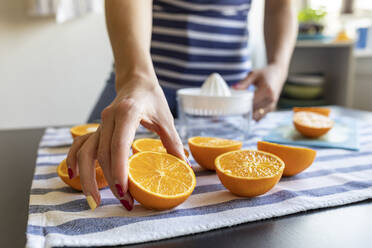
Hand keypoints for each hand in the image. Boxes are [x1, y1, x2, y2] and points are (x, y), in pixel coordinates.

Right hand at [66, 74, 187, 210]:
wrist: (136, 81)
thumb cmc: (152, 98)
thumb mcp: (165, 118)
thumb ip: (173, 142)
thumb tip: (183, 166)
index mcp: (126, 113)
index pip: (118, 146)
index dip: (120, 170)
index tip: (125, 191)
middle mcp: (108, 118)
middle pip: (102, 154)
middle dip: (110, 181)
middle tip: (124, 202)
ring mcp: (100, 123)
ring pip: (86, 152)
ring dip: (88, 177)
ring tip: (95, 200)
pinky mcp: (97, 128)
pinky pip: (81, 145)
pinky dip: (74, 160)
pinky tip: (74, 175)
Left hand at [233, 64, 286, 120]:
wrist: (278, 74)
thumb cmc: (265, 73)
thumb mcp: (254, 75)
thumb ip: (244, 82)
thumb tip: (233, 88)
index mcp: (267, 91)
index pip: (251, 103)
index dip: (242, 105)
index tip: (235, 103)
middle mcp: (271, 99)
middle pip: (254, 110)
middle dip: (244, 109)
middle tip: (236, 105)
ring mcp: (272, 105)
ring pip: (257, 116)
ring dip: (249, 113)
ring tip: (243, 107)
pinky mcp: (272, 108)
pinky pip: (261, 116)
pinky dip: (254, 114)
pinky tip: (250, 109)